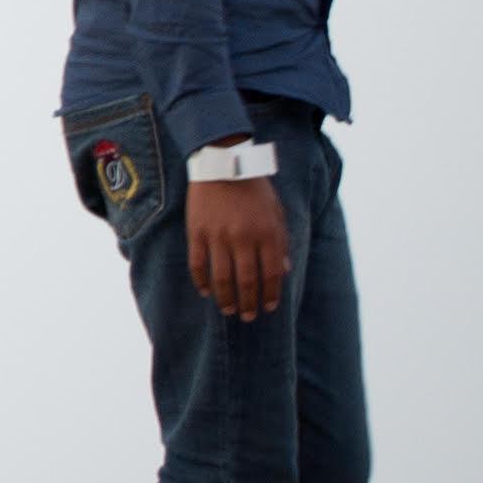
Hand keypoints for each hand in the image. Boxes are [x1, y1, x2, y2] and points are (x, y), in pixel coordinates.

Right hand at [184, 173, 288, 318]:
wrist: (224, 165)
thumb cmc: (255, 190)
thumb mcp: (277, 213)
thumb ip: (281, 242)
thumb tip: (284, 271)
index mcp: (268, 233)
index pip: (271, 274)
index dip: (270, 295)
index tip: (268, 308)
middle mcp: (244, 238)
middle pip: (247, 280)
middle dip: (248, 302)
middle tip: (247, 316)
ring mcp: (219, 236)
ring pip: (222, 277)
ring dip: (226, 297)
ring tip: (228, 309)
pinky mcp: (197, 232)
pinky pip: (198, 264)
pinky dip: (201, 281)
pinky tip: (205, 291)